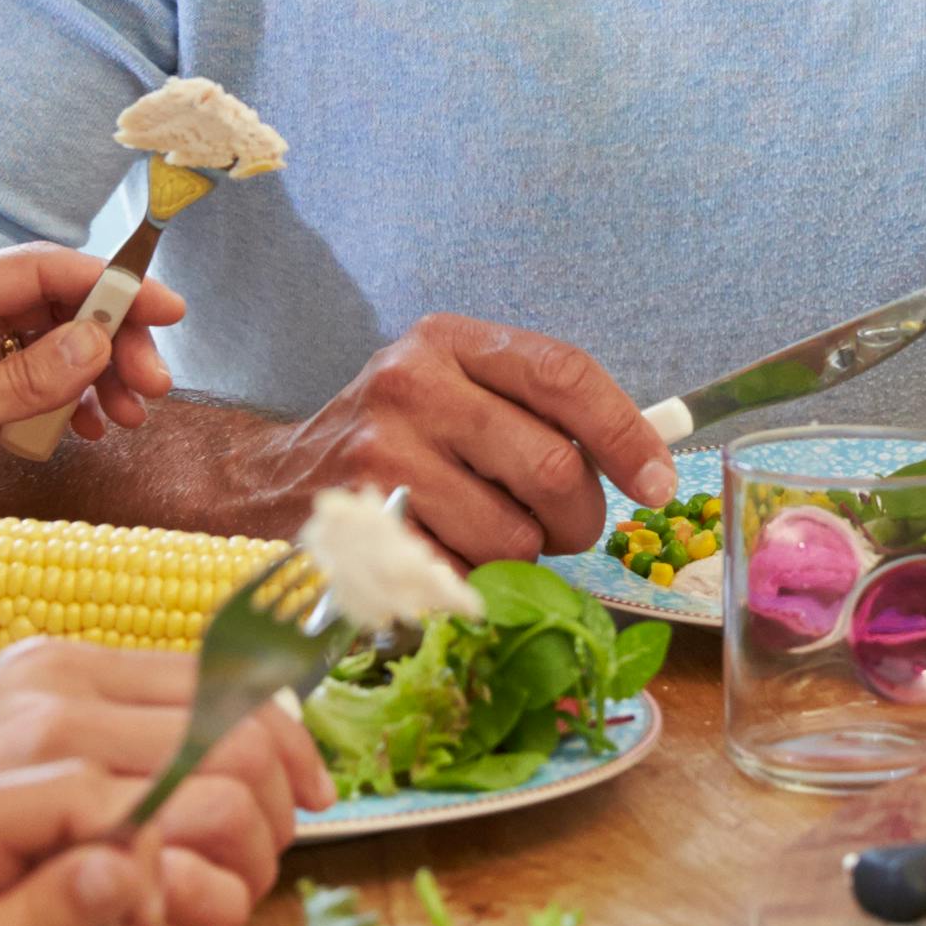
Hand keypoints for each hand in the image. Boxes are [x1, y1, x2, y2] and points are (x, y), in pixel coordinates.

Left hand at [0, 248, 190, 614]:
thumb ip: (20, 381)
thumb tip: (95, 342)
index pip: (34, 271)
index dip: (106, 284)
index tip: (165, 311)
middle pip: (52, 305)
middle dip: (110, 338)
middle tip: (154, 384)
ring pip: (50, 344)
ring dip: (97, 374)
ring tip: (132, 414)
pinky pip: (34, 384)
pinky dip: (70, 402)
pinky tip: (91, 429)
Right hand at [249, 314, 674, 562]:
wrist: (268, 482)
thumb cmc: (389, 442)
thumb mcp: (453, 395)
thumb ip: (535, 412)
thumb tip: (645, 461)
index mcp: (449, 342)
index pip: (565, 374)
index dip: (624, 434)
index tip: (657, 484)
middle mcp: (413, 384)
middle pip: (552, 468)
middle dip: (578, 519)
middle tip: (564, 531)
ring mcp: (383, 455)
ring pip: (514, 535)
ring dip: (521, 558)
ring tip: (487, 539)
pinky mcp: (364, 526)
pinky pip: (464, 576)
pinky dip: (473, 583)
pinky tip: (446, 557)